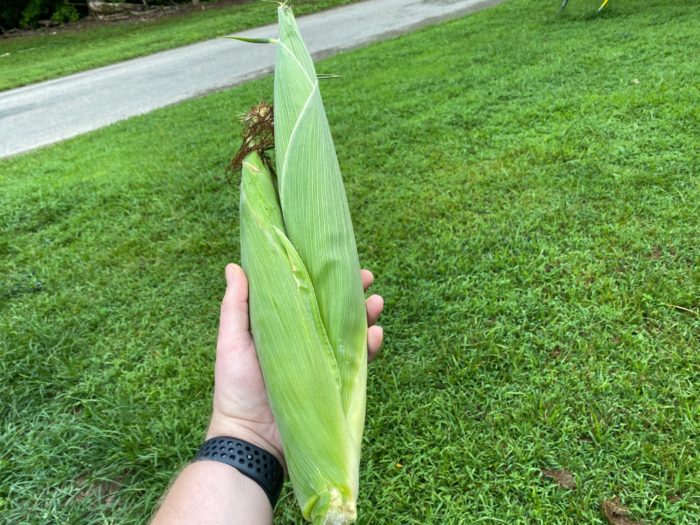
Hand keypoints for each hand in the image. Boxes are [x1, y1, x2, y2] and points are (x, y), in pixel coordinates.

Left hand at [207, 263, 384, 464]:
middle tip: (366, 277)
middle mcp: (305, 339)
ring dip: (366, 316)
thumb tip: (234, 266)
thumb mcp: (232, 342)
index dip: (321, 276)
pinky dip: (370, 348)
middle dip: (352, 293)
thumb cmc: (236, 387)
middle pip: (333, 310)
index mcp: (282, 325)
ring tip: (376, 302)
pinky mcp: (335, 382)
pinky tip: (377, 335)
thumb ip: (236, 306)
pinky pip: (358, 362)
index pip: (306, 294)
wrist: (251, 438)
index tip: (333, 259)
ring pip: (350, 332)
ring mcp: (322, 361)